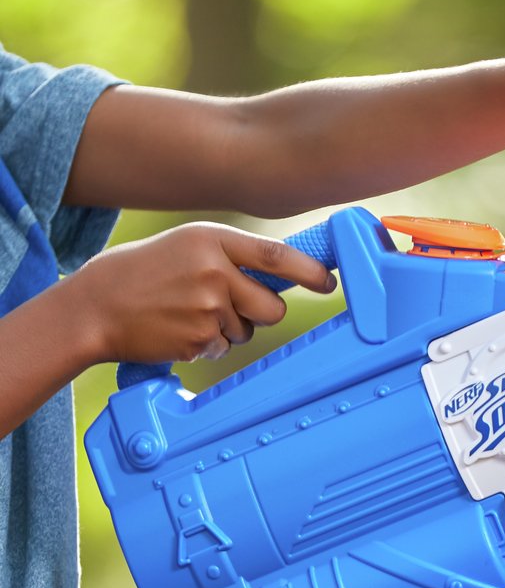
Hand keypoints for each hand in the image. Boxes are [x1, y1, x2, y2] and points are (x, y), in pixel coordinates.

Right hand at [68, 222, 336, 365]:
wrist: (92, 307)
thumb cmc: (141, 273)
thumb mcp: (186, 246)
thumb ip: (231, 255)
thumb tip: (283, 274)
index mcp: (211, 240)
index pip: (276, 256)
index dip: (310, 272)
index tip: (329, 282)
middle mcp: (214, 272)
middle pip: (273, 306)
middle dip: (263, 313)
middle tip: (233, 306)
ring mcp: (207, 308)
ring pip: (248, 330)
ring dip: (228, 328)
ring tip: (188, 312)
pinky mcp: (199, 339)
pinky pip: (224, 347)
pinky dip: (207, 343)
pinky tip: (177, 328)